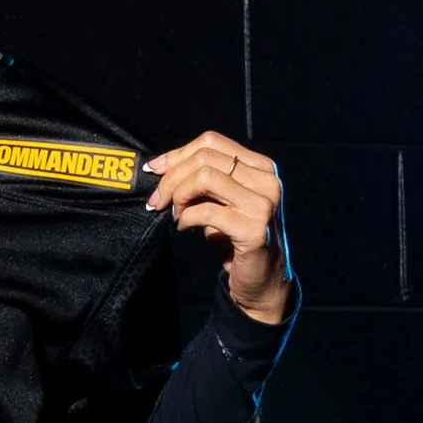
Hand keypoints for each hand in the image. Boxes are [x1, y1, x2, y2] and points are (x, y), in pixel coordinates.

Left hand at [144, 130, 292, 324]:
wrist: (261, 280)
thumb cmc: (236, 239)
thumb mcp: (221, 201)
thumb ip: (203, 180)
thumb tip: (162, 166)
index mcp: (261, 167)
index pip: (212, 142)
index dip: (177, 153)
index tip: (155, 170)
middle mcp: (267, 181)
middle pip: (205, 158)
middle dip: (171, 178)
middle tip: (157, 200)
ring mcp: (264, 204)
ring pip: (205, 178)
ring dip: (178, 196)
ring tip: (175, 213)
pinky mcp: (255, 229)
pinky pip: (207, 212)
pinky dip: (186, 218)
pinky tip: (183, 227)